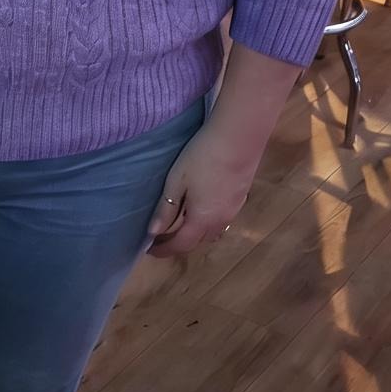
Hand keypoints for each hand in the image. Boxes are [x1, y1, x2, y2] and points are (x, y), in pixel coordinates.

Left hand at [146, 120, 258, 257]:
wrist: (237, 140)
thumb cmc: (201, 158)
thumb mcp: (176, 181)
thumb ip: (166, 208)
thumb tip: (153, 232)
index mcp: (201, 220)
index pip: (181, 245)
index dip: (164, 250)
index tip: (150, 250)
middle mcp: (219, 222)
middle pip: (197, 242)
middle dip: (179, 244)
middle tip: (161, 237)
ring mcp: (233, 211)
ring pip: (212, 233)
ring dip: (195, 234)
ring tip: (180, 225)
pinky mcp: (240, 200)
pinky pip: (221, 221)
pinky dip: (208, 223)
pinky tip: (201, 210)